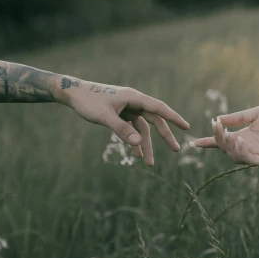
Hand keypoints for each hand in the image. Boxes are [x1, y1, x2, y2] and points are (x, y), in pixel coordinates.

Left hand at [64, 81, 189, 165]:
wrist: (72, 93)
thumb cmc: (88, 101)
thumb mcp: (104, 117)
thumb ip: (121, 130)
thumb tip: (138, 143)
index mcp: (133, 97)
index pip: (158, 108)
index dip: (173, 117)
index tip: (186, 127)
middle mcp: (133, 102)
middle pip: (154, 120)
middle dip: (164, 136)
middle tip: (176, 150)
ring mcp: (127, 108)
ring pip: (142, 128)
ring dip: (145, 145)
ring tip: (149, 164)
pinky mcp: (120, 114)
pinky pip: (131, 129)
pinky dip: (133, 141)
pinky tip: (135, 156)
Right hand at [191, 104, 258, 165]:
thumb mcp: (254, 114)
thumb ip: (238, 118)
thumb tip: (219, 119)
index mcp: (243, 135)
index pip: (222, 141)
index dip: (209, 142)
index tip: (194, 143)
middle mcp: (247, 146)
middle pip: (226, 148)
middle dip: (218, 139)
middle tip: (216, 127)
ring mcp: (255, 154)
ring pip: (235, 156)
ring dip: (230, 147)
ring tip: (230, 136)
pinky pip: (248, 160)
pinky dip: (241, 152)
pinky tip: (240, 141)